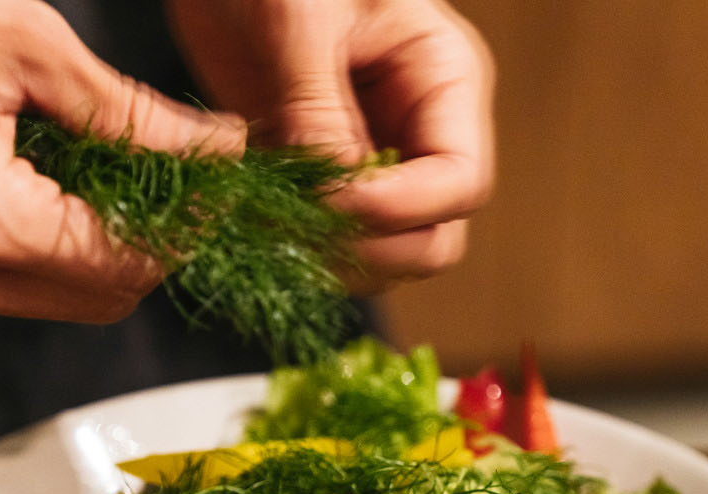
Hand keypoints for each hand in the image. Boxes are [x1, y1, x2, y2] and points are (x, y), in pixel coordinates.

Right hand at [0, 0, 244, 321]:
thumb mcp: (27, 48)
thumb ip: (133, 118)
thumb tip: (217, 151)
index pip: (131, 263)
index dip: (194, 223)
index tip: (224, 173)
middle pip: (102, 299)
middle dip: (154, 242)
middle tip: (182, 168)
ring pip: (55, 295)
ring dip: (100, 242)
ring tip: (112, 159)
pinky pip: (2, 278)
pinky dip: (45, 238)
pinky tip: (52, 171)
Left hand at [165, 0, 494, 290]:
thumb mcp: (299, 21)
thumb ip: (317, 108)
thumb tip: (331, 196)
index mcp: (443, 80)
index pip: (461, 182)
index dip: (403, 208)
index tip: (332, 202)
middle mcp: (417, 130)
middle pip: (433, 237)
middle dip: (373, 247)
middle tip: (299, 229)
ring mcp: (368, 157)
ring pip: (381, 253)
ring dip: (328, 256)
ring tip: (266, 224)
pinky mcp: (314, 175)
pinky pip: (322, 238)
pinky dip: (289, 245)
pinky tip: (247, 219)